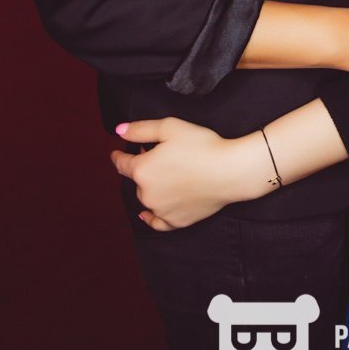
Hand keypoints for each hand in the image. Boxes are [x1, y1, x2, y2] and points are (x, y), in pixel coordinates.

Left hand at [110, 118, 271, 231]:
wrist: (230, 171)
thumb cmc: (202, 146)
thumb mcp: (169, 127)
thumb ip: (141, 129)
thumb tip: (119, 130)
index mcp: (142, 170)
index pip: (122, 163)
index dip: (119, 156)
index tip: (118, 153)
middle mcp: (147, 194)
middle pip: (136, 181)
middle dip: (143, 169)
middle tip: (160, 156)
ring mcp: (161, 211)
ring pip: (147, 198)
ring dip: (150, 188)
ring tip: (168, 175)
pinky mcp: (176, 221)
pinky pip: (157, 222)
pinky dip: (151, 217)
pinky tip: (148, 214)